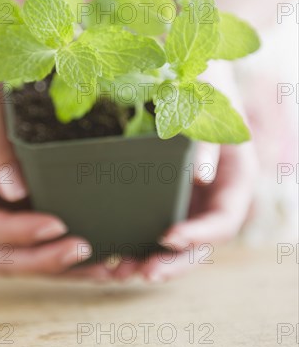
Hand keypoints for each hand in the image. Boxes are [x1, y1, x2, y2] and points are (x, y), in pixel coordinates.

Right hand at [0, 27, 93, 274]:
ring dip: (65, 268)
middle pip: (3, 255)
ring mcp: (0, 210)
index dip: (16, 232)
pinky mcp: (23, 206)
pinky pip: (44, 241)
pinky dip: (72, 253)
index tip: (56, 225)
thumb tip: (16, 193)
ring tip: (111, 266)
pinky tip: (108, 251)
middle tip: (86, 250)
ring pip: (27, 257)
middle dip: (44, 261)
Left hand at [109, 63, 257, 282]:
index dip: (201, 235)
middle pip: (200, 243)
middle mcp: (214, 195)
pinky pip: (154, 225)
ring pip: (176, 242)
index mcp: (235, 179)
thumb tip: (201, 178)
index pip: (224, 220)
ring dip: (151, 260)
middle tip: (145, 272)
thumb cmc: (201, 85)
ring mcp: (191, 198)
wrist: (183, 74)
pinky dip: (136, 241)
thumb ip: (207, 139)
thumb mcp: (207, 104)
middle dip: (174, 262)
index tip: (170, 237)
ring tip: (119, 270)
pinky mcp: (166, 195)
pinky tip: (112, 249)